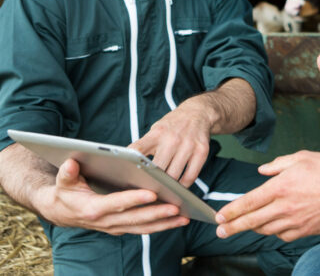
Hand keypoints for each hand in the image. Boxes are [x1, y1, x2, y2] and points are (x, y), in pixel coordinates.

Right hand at [41, 158, 188, 234]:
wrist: (61, 211)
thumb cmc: (66, 192)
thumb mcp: (63, 182)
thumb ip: (67, 173)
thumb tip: (70, 163)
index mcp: (93, 208)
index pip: (116, 203)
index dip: (134, 199)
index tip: (152, 193)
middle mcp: (106, 221)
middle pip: (135, 218)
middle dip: (157, 213)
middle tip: (177, 206)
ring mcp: (115, 227)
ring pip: (143, 227)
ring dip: (165, 223)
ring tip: (185, 215)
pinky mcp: (122, 228)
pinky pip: (144, 228)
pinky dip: (162, 225)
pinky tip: (178, 219)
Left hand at [129, 99, 211, 186]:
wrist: (197, 113)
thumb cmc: (172, 126)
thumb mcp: (155, 130)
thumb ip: (144, 146)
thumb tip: (130, 168)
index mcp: (157, 133)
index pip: (137, 150)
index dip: (129, 164)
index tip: (127, 177)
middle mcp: (172, 139)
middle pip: (157, 169)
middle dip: (151, 181)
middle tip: (147, 190)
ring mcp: (188, 145)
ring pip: (174, 175)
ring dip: (167, 186)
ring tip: (162, 191)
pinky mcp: (201, 151)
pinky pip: (190, 176)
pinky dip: (183, 185)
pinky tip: (178, 187)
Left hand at [215, 151, 319, 241]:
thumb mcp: (301, 157)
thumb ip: (278, 164)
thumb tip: (263, 170)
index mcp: (280, 187)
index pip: (248, 202)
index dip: (231, 211)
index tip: (220, 216)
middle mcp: (284, 207)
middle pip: (252, 221)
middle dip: (233, 227)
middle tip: (221, 231)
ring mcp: (295, 221)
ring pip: (266, 230)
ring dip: (254, 229)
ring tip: (245, 227)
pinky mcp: (305, 230)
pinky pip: (283, 235)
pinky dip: (275, 232)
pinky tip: (273, 227)